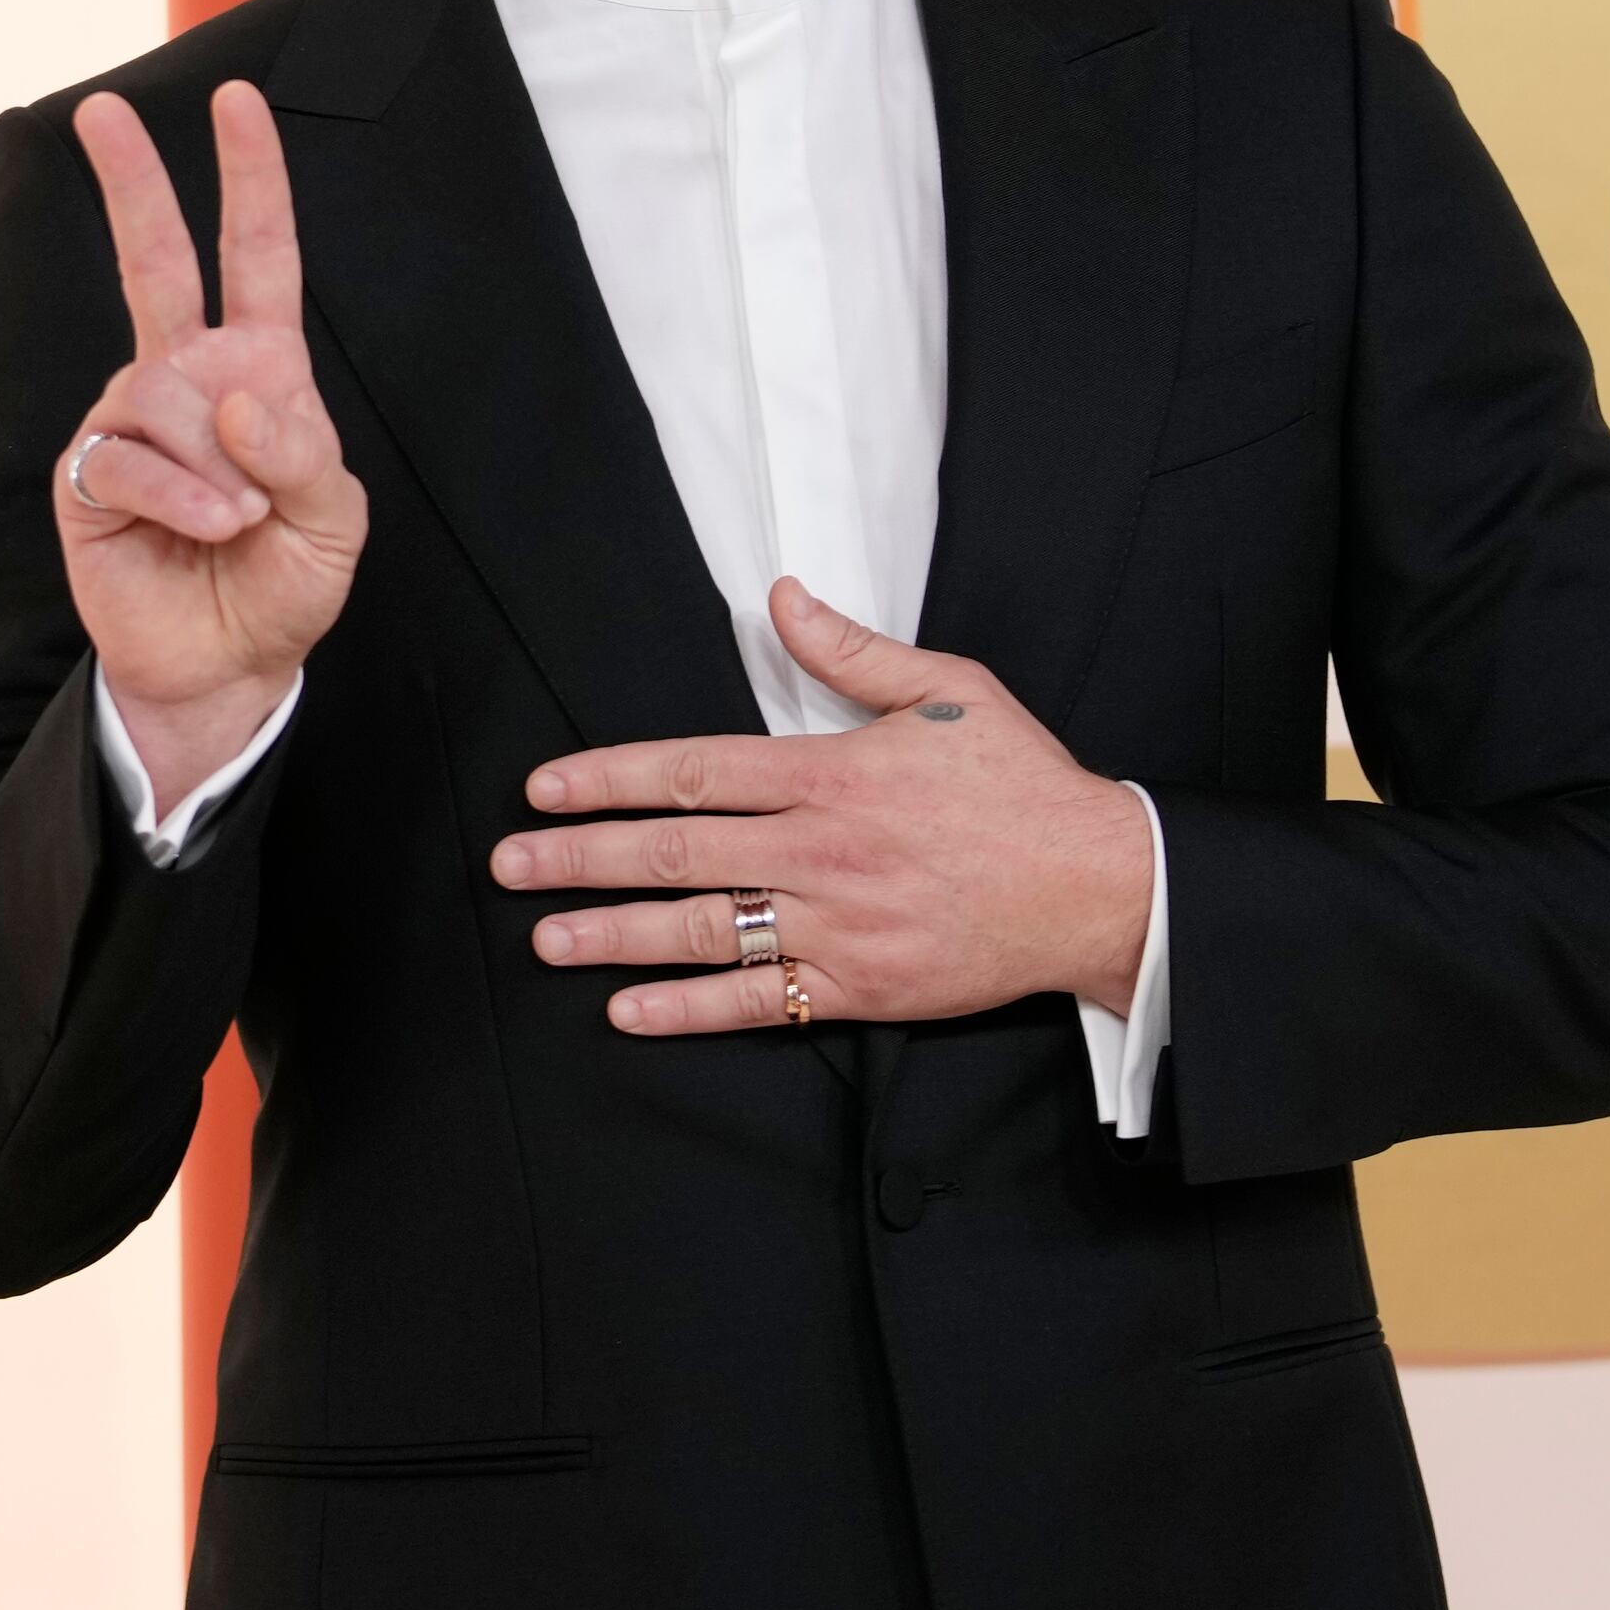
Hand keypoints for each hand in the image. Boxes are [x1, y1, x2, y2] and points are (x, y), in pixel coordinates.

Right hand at [60, 84, 366, 800]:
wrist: (225, 667)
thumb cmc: (284, 583)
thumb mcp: (335, 522)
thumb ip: (303, 453)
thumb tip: (236, 396)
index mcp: (259, 370)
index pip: (257, 258)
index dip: (252, 179)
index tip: (236, 100)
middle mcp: (187, 379)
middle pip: (157, 262)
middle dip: (132, 182)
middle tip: (99, 110)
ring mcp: (130, 423)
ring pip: (160, 390)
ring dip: (213, 463)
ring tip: (236, 520)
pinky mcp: (88, 478)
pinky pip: (129, 457)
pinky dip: (180, 496)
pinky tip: (206, 527)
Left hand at [491, 579, 1151, 1035]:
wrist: (1100, 887)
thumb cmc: (1025, 785)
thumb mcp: (949, 691)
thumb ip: (853, 650)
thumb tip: (780, 598)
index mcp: (833, 773)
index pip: (693, 771)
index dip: (608, 778)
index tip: (543, 789)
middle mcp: (823, 850)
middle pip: (676, 851)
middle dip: (581, 858)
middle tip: (509, 866)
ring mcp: (839, 923)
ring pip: (703, 929)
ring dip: (614, 936)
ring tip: (545, 938)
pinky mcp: (861, 985)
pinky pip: (759, 1002)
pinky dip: (688, 1009)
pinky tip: (627, 1011)